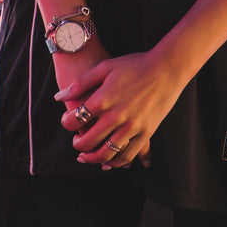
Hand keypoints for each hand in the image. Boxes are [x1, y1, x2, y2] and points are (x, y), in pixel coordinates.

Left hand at [55, 47, 185, 169]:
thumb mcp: (105, 67)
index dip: (66, 123)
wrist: (167, 68)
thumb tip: (59, 97)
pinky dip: (116, 162)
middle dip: (78, 144)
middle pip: (88, 141)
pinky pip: (127, 154)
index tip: (67, 121)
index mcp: (103, 99)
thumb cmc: (135, 64)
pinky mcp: (146, 132)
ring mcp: (132, 126)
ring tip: (87, 155)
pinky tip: (108, 161)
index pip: (75, 119)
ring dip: (93, 158)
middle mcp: (116, 115)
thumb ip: (81, 83)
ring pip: (106, 153)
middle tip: (76, 142)